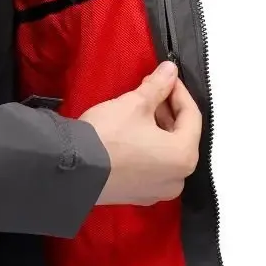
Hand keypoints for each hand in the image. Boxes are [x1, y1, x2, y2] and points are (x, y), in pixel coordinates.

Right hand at [81, 61, 201, 205]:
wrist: (73, 168)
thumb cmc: (108, 135)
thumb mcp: (134, 104)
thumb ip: (158, 86)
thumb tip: (170, 70)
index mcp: (183, 155)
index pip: (191, 116)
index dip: (179, 92)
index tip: (167, 78)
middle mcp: (177, 179)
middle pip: (180, 137)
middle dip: (167, 111)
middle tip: (152, 92)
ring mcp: (156, 191)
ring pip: (165, 154)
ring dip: (157, 130)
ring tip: (139, 111)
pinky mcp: (136, 196)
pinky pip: (150, 168)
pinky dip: (146, 150)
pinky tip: (131, 136)